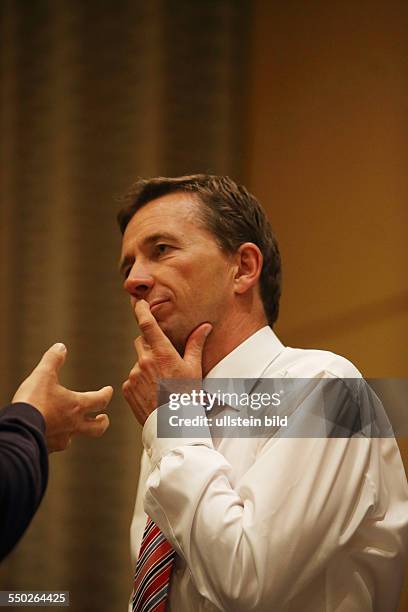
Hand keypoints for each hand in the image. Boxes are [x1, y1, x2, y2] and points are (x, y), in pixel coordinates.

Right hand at [12, 343, 112, 451]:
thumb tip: (61, 347)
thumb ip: (53, 360)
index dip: (106, 394)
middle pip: (97, 428)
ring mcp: (61, 439)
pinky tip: (50, 436)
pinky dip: (56, 439)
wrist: (18, 429)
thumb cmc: (33, 401)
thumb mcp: (43, 374)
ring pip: (74, 438)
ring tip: (71, 427)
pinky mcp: (48, 449)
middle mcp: (73, 425)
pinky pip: (56, 446)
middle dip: (102, 422)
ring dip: (76, 431)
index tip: (109, 390)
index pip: (100, 400)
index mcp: (76, 406)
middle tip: (103, 418)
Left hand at [122, 299, 211, 424]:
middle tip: (164, 358)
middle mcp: (145, 361)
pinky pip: (132, 378)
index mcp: (162, 353)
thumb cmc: (187, 396)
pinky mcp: (127, 388)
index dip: (141, 310)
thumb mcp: (194, 369)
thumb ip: (195, 344)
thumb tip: (204, 326)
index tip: (138, 302)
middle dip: (150, 344)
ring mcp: (134, 375)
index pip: (147, 324)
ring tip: (162, 382)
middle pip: (141, 341)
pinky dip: (141, 381)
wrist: (173, 425)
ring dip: (147, 365)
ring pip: (138, 361)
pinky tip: (153, 391)